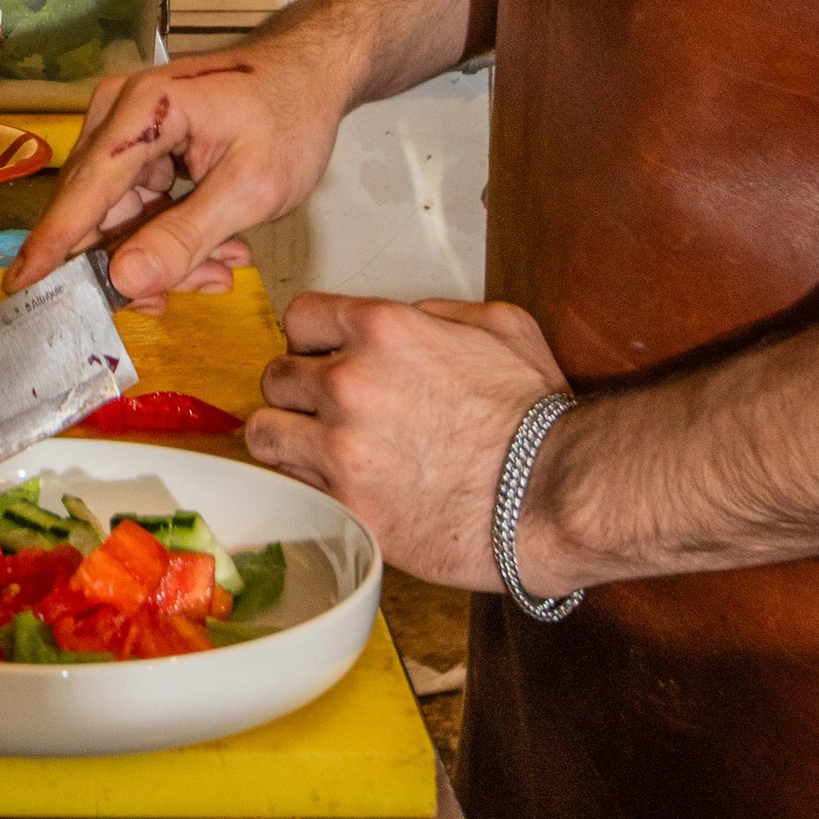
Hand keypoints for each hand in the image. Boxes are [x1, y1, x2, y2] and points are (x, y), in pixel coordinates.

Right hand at [6, 41, 342, 309]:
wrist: (312, 72)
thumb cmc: (290, 117)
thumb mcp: (250, 188)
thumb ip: (185, 237)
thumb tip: (122, 280)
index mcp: (142, 111)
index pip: (85, 191)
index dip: (53, 246)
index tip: (18, 290)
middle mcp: (119, 113)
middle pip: (98, 210)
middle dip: (135, 262)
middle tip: (188, 294)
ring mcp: (128, 128)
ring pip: (120, 215)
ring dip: (163, 253)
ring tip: (223, 268)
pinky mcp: (142, 144)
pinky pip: (138, 205)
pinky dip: (170, 234)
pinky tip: (216, 252)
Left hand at [248, 293, 572, 591]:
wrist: (552, 496)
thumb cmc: (535, 416)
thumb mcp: (499, 325)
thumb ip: (436, 312)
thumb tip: (405, 320)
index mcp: (382, 330)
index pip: (300, 317)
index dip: (313, 339)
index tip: (326, 357)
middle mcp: (350, 383)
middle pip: (276, 375)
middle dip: (299, 390)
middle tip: (328, 410)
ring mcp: (343, 448)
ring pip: (266, 433)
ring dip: (288, 438)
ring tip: (316, 450)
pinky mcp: (348, 506)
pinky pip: (292, 487)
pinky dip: (306, 486)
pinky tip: (336, 486)